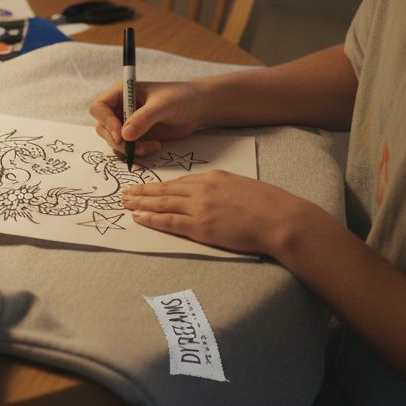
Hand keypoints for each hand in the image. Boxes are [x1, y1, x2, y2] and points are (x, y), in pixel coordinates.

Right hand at [89, 80, 205, 155]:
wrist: (198, 109)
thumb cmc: (181, 98)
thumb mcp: (163, 105)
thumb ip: (143, 118)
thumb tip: (124, 135)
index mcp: (122, 92)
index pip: (99, 107)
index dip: (106, 122)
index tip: (120, 134)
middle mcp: (120, 107)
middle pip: (103, 127)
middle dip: (117, 140)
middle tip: (136, 148)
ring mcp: (127, 123)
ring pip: (113, 141)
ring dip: (128, 148)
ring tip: (149, 147)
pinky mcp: (136, 136)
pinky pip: (126, 148)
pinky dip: (136, 152)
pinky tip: (153, 147)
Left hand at [121, 171, 315, 256]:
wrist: (281, 219)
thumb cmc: (270, 206)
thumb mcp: (243, 188)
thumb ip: (223, 190)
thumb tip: (212, 198)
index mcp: (214, 178)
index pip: (180, 182)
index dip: (160, 185)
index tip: (147, 187)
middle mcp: (203, 189)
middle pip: (165, 190)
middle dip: (143, 192)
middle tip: (125, 192)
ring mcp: (200, 207)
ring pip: (162, 203)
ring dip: (140, 204)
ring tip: (125, 203)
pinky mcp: (201, 226)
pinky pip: (169, 221)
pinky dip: (151, 219)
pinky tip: (138, 218)